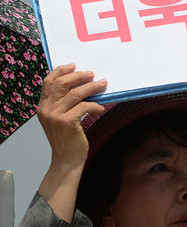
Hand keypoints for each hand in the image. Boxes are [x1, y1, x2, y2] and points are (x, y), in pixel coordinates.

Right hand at [37, 64, 106, 221]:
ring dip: (92, 87)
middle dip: (78, 76)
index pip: (48, 82)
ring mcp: (56, 116)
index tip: (74, 65)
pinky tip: (101, 108)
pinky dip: (95, 105)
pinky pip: (84, 106)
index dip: (61, 71)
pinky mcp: (68, 122)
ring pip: (75, 93)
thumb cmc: (67, 139)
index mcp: (43, 106)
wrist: (67, 161)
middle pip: (61, 84)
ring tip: (103, 84)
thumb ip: (64, 104)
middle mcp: (46, 109)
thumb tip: (83, 86)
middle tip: (92, 74)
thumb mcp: (61, 119)